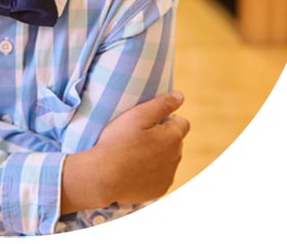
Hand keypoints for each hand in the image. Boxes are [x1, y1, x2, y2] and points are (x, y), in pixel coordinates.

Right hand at [61, 91, 189, 212]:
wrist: (103, 176)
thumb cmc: (117, 142)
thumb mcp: (137, 115)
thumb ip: (161, 104)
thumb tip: (180, 96)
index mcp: (173, 138)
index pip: (183, 123)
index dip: (167, 118)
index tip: (149, 121)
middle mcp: (176, 158)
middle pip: (175, 141)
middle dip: (163, 136)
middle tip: (138, 134)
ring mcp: (168, 176)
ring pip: (169, 159)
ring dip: (158, 154)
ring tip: (134, 151)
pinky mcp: (159, 190)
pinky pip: (160, 176)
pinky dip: (151, 171)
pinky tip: (134, 168)